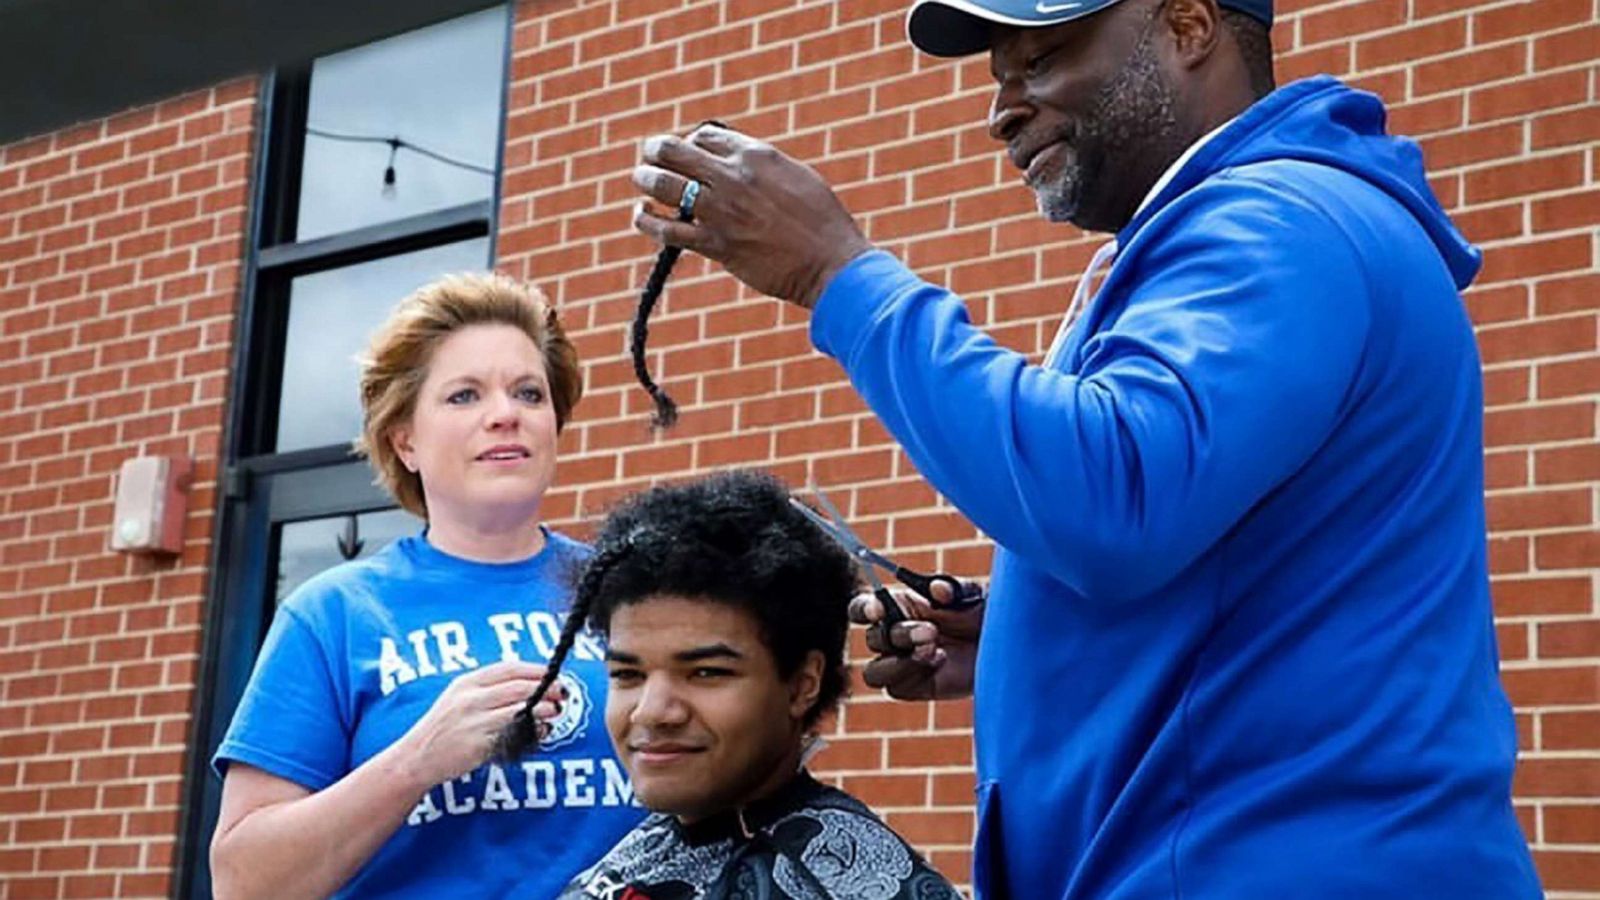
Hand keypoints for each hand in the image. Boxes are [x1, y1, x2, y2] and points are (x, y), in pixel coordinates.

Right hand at [395, 660, 563, 786]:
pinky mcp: (479, 744)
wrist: (417, 757)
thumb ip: (488, 689)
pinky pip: (514, 735)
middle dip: (546, 688)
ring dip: (543, 709)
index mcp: (467, 682)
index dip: (536, 670)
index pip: (509, 668)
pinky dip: (532, 731)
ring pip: (520, 710)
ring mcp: (475, 721)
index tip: (553, 673)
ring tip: (555, 711)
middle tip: (563, 693)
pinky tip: (541, 731)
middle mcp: (470, 698)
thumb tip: (528, 683)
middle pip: (519, 687)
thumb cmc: (442, 727)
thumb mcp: (458, 697)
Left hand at [632, 124, 874, 308]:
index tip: (690, 154)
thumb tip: (737, 162)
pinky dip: (647, 220)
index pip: (704, 135)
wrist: (831, 263)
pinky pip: (667, 229)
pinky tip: (642, 215)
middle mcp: (732, 177)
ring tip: (641, 180)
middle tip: (650, 157)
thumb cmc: (821, 221)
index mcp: (755, 154)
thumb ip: (762, 166)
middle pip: (673, 150)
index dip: (691, 142)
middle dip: (656, 150)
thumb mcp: (795, 175)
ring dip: (645, 178)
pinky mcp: (716, 244)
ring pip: (662, 184)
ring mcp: (721, 211)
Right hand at [848, 581, 984, 700]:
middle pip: (873, 639)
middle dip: (900, 634)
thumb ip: (954, 589)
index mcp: (897, 606)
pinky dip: (914, 674)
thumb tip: (937, 589)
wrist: (1003, 646)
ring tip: (934, 650)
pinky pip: (895, 688)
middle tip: (932, 631)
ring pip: (874, 672)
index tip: (880, 609)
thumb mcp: (972, 595)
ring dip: (899, 663)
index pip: (862, 608)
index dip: (864, 609)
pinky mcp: (913, 687)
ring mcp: (901, 664)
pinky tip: (941, 661)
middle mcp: (893, 635)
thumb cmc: (983, 613)